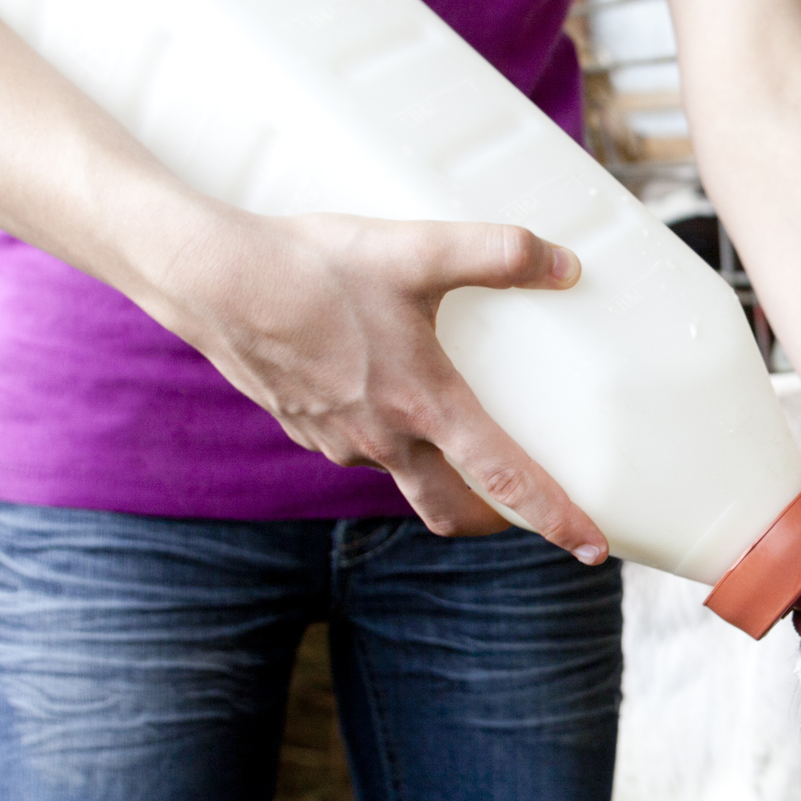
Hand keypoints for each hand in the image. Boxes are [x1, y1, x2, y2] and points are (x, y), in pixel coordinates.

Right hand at [152, 207, 609, 558]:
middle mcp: (384, 441)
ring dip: (437, 467)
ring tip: (455, 426)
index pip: (506, 481)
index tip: (593, 550)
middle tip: (528, 506)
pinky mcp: (303, 427)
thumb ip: (498, 254)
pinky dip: (386, 436)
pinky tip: (381, 391)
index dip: (556, 519)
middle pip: (455, 508)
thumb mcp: (416, 250)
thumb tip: (565, 264)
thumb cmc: (313, 267)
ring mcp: (338, 442)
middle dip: (495, 516)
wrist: (207, 279)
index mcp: (424, 408)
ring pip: (405, 474)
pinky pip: (359, 446)